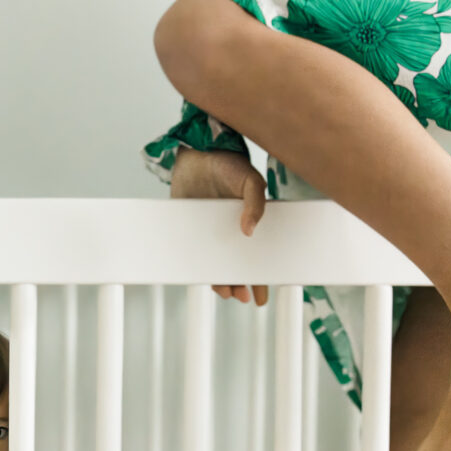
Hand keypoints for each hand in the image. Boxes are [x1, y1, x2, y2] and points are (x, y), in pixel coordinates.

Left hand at [171, 148, 268, 305]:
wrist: (195, 153)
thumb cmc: (227, 164)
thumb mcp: (249, 180)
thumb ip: (255, 203)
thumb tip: (249, 230)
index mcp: (249, 223)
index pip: (258, 258)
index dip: (262, 278)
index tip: (262, 296)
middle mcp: (230, 232)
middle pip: (237, 267)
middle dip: (242, 285)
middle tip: (244, 297)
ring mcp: (208, 234)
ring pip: (216, 266)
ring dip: (222, 282)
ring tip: (226, 291)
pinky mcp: (188, 231)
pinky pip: (193, 255)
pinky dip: (196, 268)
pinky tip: (201, 278)